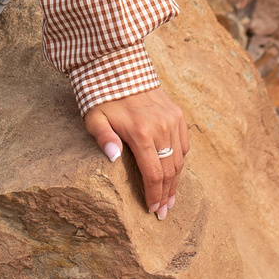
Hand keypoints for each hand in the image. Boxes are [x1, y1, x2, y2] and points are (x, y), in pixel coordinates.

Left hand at [85, 86, 189, 218]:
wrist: (118, 66)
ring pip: (179, 159)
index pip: (153, 174)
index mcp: (141, 132)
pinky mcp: (177, 114)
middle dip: (166, 194)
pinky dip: (180, 160)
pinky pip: (183, 143)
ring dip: (176, 181)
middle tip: (163, 212)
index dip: (154, 195)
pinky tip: (175, 173)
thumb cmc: (101, 96)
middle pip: (169, 171)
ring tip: (171, 199)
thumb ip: (103, 138)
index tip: (153, 211)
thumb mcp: (94, 118)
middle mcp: (161, 127)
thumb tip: (113, 158)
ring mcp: (172, 120)